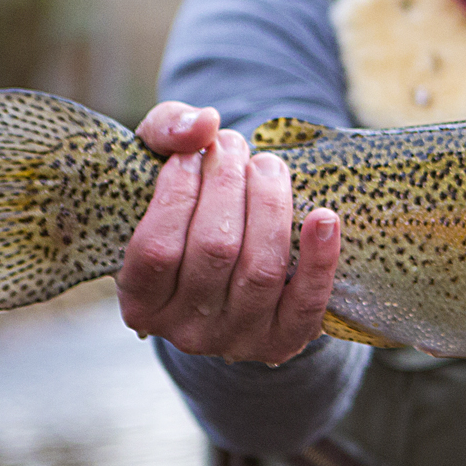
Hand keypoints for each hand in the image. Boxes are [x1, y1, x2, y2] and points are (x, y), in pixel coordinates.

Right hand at [116, 102, 340, 364]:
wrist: (237, 253)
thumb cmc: (189, 204)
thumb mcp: (164, 166)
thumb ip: (167, 131)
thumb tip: (203, 125)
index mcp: (141, 300)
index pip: (158, 250)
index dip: (177, 194)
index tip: (193, 154)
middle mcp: (184, 331)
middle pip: (214, 251)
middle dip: (228, 185)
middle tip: (235, 145)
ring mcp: (236, 339)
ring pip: (261, 270)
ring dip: (269, 206)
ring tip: (268, 166)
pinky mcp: (284, 341)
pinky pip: (306, 303)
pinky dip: (319, 258)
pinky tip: (325, 217)